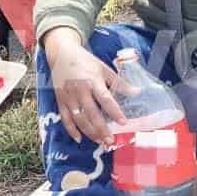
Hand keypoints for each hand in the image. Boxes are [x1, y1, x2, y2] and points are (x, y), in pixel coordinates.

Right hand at [42, 27, 126, 145]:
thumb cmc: (85, 61)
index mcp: (92, 81)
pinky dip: (71, 130)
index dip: (115, 112)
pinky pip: (65, 118)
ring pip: (79, 119)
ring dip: (89, 132)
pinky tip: (79, 139)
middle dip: (101, 129)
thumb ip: (118, 82)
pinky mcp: (60, 100)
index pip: (105, 99)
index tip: (123, 123)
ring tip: (99, 141)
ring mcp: (68, 97)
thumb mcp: (103, 68)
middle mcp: (80, 90)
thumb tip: (136, 92)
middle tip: (110, 141)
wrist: (61, 54)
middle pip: (91, 113)